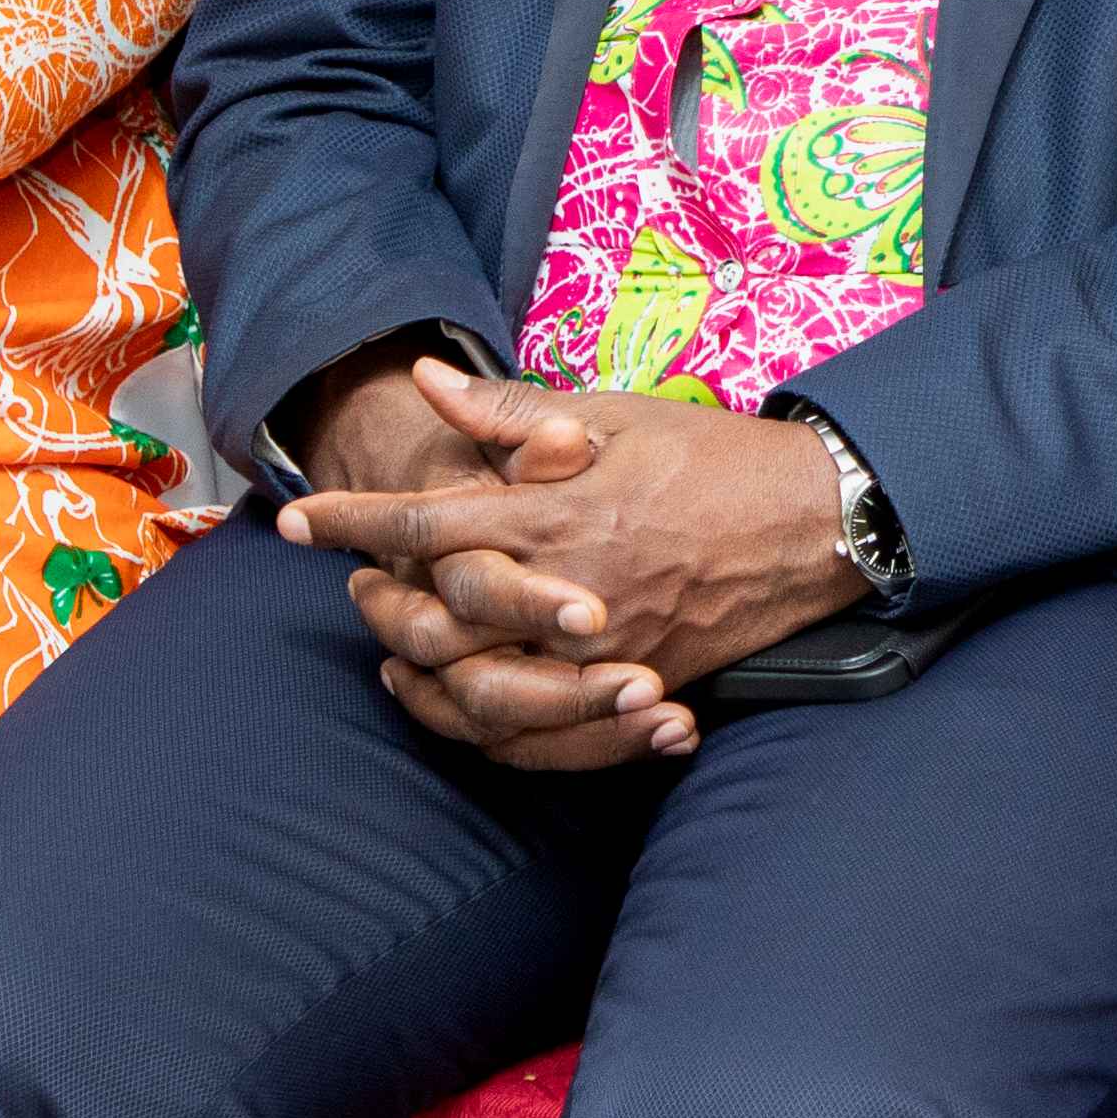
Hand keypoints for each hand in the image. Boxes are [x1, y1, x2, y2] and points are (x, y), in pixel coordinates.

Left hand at [279, 357, 863, 764]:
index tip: (298, 518)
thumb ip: (510, 408)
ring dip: (420, 673)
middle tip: (352, 581)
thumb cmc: (713, 457)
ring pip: (481, 691)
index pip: (424, 524)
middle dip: (378, 603)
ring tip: (390, 650)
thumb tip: (427, 380)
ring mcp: (607, 651)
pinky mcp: (641, 687)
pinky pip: (546, 737)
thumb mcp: (612, 414)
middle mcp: (572, 590)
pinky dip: (488, 732)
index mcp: (559, 512)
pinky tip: (457, 706)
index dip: (351, 521)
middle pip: (436, 620)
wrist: (818, 521)